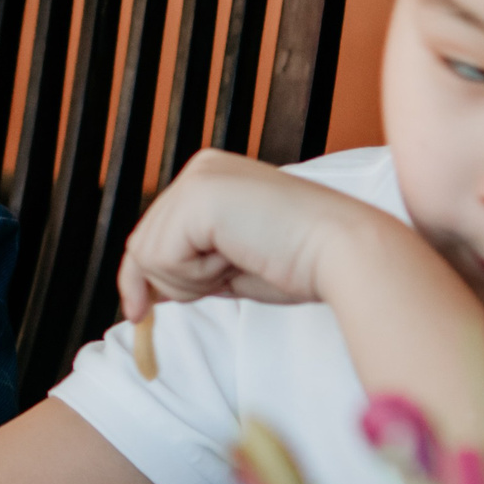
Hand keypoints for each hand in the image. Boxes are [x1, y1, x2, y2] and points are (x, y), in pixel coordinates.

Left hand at [114, 150, 391, 321]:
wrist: (344, 252)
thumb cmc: (300, 265)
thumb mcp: (230, 265)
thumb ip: (191, 266)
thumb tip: (145, 291)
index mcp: (212, 177)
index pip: (156, 232)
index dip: (147, 278)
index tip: (139, 314)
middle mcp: (201, 168)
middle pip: (143, 244)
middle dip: (174, 282)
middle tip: (230, 274)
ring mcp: (197, 179)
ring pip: (148, 256)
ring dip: (190, 281)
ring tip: (239, 263)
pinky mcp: (197, 197)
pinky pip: (162, 258)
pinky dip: (195, 277)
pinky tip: (236, 259)